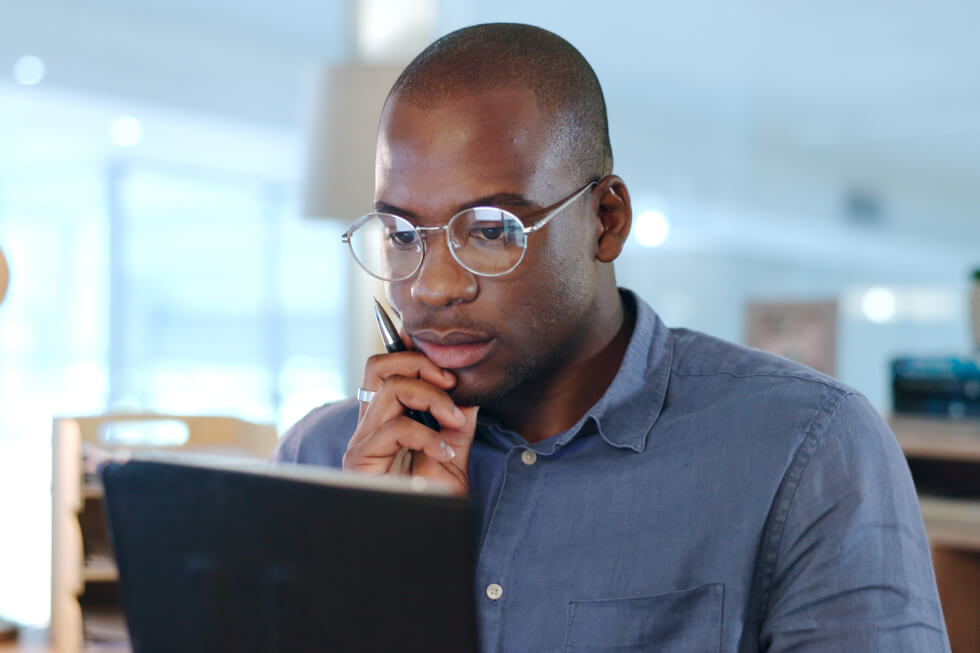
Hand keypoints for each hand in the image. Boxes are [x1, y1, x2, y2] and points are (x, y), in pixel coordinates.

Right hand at [343, 349, 478, 494]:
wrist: (421, 537)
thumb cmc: (430, 499)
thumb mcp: (452, 452)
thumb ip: (457, 421)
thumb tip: (470, 390)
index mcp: (388, 417)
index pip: (388, 367)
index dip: (412, 351)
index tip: (448, 362)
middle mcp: (370, 423)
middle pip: (379, 365)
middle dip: (420, 363)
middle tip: (451, 383)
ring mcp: (362, 440)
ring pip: (389, 389)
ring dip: (431, 398)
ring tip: (453, 422)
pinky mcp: (361, 459)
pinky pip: (395, 428)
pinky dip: (427, 436)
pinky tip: (443, 454)